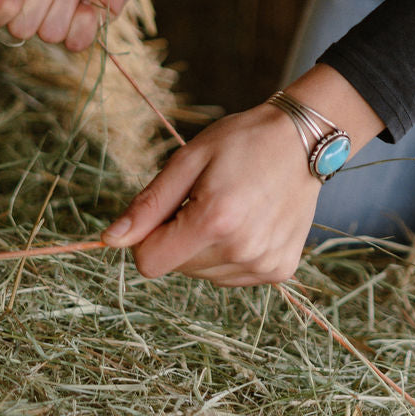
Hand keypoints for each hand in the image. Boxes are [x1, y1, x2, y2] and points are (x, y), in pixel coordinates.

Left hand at [103, 102, 320, 284]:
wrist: (304, 139)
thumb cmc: (242, 141)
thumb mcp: (188, 160)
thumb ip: (148, 205)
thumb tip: (110, 240)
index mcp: (215, 220)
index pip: (150, 262)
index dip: (150, 235)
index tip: (171, 207)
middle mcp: (242, 250)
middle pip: (177, 268)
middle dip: (180, 238)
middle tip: (208, 198)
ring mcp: (264, 264)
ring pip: (205, 274)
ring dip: (207, 247)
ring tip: (233, 208)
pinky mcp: (280, 270)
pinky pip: (233, 276)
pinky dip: (233, 253)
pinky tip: (251, 221)